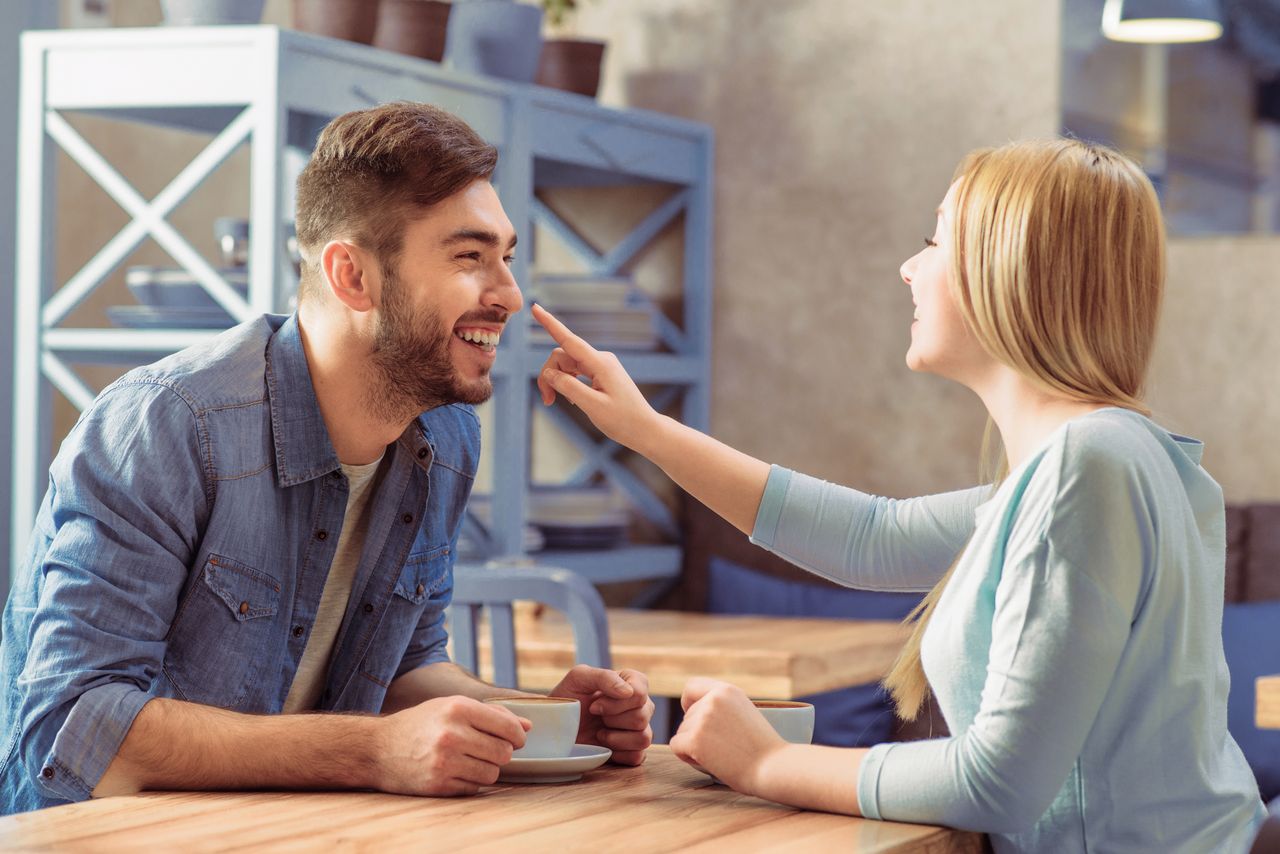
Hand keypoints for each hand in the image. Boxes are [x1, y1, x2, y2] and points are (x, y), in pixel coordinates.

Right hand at [375, 695, 529, 795]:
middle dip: (501, 753)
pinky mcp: (438, 785)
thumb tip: (527, 727)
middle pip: (503, 752)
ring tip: (470, 760)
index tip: (515, 739)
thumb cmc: (421, 724)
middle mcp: (452, 734)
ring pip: (492, 773)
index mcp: (458, 708)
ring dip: (487, 769)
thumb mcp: (452, 707)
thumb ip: (492, 714)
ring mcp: (445, 761)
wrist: (378, 748)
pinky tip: (456, 771)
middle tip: (488, 749)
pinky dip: (471, 782)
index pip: (507, 727)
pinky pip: (474, 788)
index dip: (517, 736)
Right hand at [532, 303, 662, 451]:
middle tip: (547, 401)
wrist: (645, 429)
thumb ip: (568, 387)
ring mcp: (601, 365)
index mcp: (601, 364)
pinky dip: (567, 383)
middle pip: (562, 356)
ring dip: (556, 381)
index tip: (535, 308)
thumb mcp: (592, 406)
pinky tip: (570, 400)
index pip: (569, 340)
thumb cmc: (623, 420)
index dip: (550, 323)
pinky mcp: (601, 373)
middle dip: (549, 375)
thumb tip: (550, 373)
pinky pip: (575, 371)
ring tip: (553, 402)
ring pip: (567, 364)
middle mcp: (600, 359)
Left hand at [550, 664, 654, 765]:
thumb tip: (629, 692)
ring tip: (599, 733)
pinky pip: (638, 756)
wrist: (556, 726)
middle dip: (612, 719)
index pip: (640, 692)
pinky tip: (604, 747)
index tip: (594, 705)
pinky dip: (619, 754)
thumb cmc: (568, 698)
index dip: (617, 702)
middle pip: (642, 716)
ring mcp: (638, 729)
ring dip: (616, 737)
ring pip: (645, 737)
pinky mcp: (632, 751)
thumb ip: (604, 677)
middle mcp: (640, 705)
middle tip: (594, 717)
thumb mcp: (579, 678)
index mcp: (631, 682)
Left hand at [668, 678, 784, 794]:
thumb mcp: (745, 713)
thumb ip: (722, 707)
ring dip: (693, 746)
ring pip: (681, 732)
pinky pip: (676, 746)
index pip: (691, 686)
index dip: (689, 703)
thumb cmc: (763, 748)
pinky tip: (706, 762)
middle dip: (696, 733)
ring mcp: (703, 718)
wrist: (774, 767)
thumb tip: (692, 712)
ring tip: (720, 755)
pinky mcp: (695, 739)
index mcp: (727, 690)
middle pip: (687, 716)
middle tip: (722, 748)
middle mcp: (713, 699)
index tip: (696, 718)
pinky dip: (687, 757)